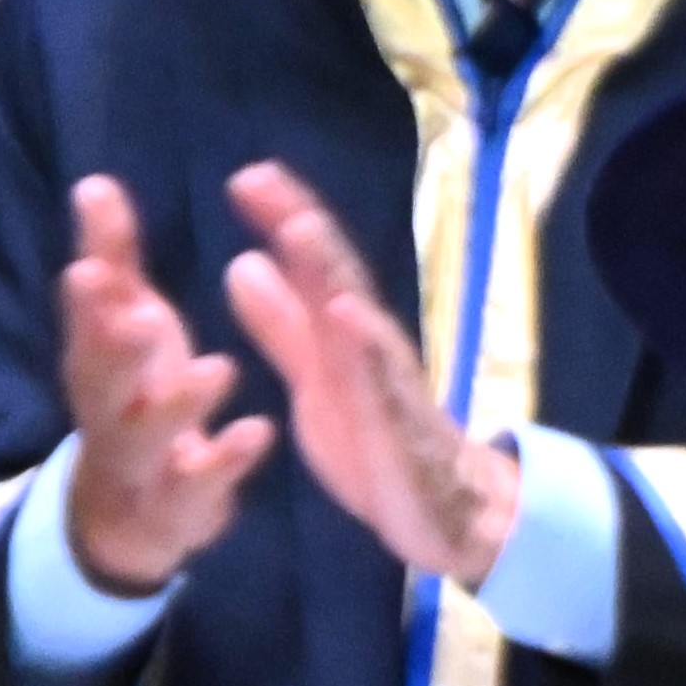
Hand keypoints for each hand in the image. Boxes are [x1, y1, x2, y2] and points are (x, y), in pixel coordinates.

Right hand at [55, 175, 272, 595]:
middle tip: (140, 316)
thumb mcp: (125, 330)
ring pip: (149, 438)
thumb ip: (114, 263)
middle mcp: (110, 412)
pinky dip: (225, 462)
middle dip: (116, 350)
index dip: (87, 301)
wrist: (131, 515)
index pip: (86, 328)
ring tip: (220, 365)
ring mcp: (143, 464)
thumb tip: (94, 183)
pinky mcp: (182, 505)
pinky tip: (259, 430)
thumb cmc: (135, 399)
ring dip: (179, 405)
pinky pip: (200, 487)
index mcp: (100, 365)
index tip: (88, 267)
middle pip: (102, 384)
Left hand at [220, 161, 519, 588]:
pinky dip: (365, 345)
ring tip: (297, 226)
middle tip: (257, 177)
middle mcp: (368, 343)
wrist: (441, 509)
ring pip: (358, 314)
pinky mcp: (398, 423)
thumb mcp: (314, 374)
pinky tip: (345, 313)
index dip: (282, 219)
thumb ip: (281, 323)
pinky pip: (380, 381)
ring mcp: (387, 380)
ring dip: (330, 270)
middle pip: (335, 273)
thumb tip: (244, 262)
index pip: (313, 265)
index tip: (248, 176)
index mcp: (343, 332)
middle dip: (299, 224)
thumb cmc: (375, 440)